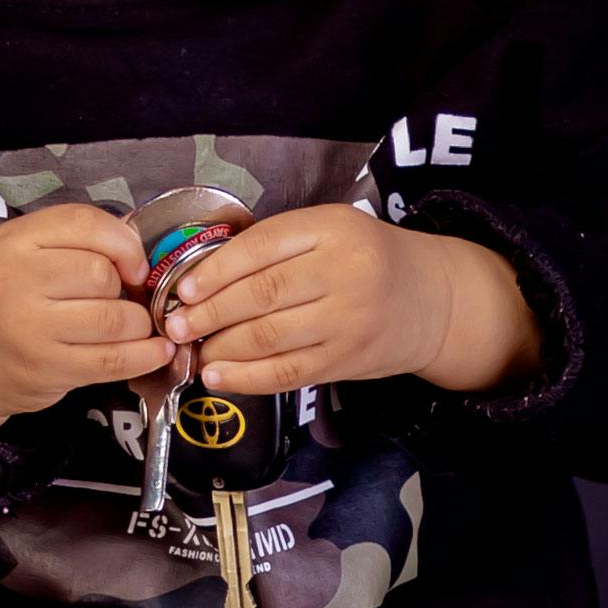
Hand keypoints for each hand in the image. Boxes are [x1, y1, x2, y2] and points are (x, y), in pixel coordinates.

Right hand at [0, 204, 169, 449]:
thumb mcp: (25, 250)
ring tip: (134, 325)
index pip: (84, 224)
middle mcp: (14, 282)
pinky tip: (157, 351)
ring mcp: (29, 329)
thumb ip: (76, 238)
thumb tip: (140, 245)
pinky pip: (113, 361)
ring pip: (114, 318)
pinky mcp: (46, 369)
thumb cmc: (9, 296)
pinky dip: (146, 356)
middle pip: (100, 273)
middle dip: (126, 287)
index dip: (123, 242)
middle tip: (124, 298)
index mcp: (11, 242)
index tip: (133, 264)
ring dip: (138, 323)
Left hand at [159, 204, 539, 399]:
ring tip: (191, 347)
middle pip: (261, 296)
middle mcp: (343, 274)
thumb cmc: (366, 257)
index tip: (182, 289)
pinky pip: (287, 373)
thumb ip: (276, 243)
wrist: (432, 299)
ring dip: (220, 346)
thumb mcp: (329, 228)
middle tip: (175, 324)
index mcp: (332, 229)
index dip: (214, 271)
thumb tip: (201, 272)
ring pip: (270, 338)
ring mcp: (347, 322)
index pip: (261, 248)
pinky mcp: (345, 361)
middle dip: (209, 313)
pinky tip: (217, 375)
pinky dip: (246, 378)